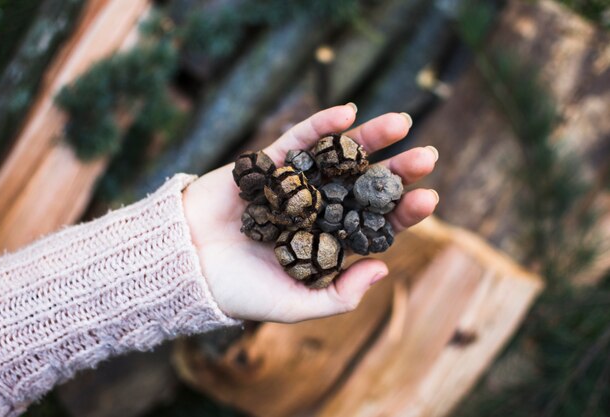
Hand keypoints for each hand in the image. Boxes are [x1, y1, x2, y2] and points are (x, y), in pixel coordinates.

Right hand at [183, 104, 438, 322]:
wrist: (185, 264)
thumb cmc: (239, 291)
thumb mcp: (294, 303)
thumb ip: (338, 295)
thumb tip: (383, 268)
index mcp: (326, 242)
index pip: (373, 225)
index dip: (402, 212)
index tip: (429, 198)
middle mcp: (316, 210)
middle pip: (363, 187)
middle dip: (395, 172)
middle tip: (427, 157)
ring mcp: (293, 185)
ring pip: (338, 158)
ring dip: (368, 139)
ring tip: (402, 122)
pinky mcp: (267, 164)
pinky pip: (297, 140)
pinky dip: (321, 126)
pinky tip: (348, 113)